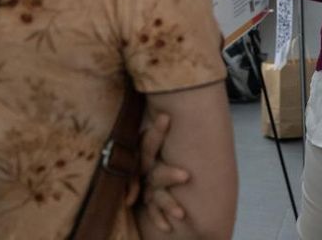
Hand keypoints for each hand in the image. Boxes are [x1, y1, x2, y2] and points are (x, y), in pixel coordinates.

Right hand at [131, 112, 189, 230]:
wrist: (136, 184)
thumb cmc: (152, 154)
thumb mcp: (155, 143)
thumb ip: (159, 128)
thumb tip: (174, 95)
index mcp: (146, 155)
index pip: (148, 144)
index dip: (156, 131)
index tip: (166, 117)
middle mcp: (144, 172)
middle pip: (153, 173)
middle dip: (168, 175)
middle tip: (186, 176)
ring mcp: (144, 189)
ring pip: (154, 196)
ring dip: (167, 204)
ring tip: (181, 213)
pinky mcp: (146, 204)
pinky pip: (151, 213)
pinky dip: (159, 220)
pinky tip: (168, 227)